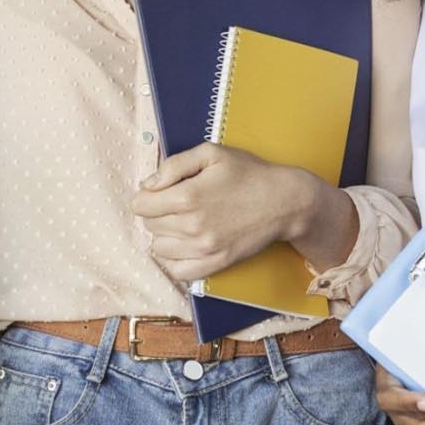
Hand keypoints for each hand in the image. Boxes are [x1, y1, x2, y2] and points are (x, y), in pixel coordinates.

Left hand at [130, 143, 334, 280]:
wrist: (284, 202)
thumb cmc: (248, 173)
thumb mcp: (211, 153)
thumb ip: (174, 165)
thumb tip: (147, 185)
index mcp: (188, 196)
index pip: (140, 205)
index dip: (145, 195)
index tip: (157, 192)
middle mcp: (192, 226)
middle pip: (149, 225)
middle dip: (155, 212)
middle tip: (175, 203)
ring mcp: (204, 249)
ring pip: (159, 248)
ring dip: (164, 234)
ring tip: (182, 222)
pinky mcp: (216, 264)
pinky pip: (177, 271)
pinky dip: (174, 259)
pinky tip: (184, 245)